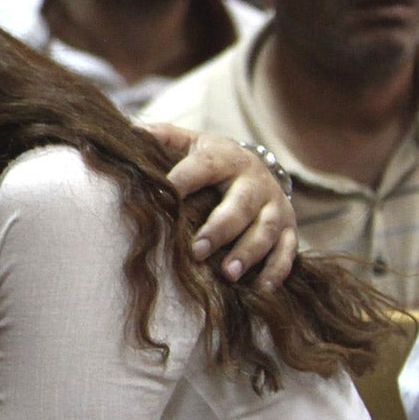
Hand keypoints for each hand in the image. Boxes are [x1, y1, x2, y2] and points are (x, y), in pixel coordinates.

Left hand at [145, 122, 295, 287]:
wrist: (257, 166)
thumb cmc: (210, 160)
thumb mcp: (190, 143)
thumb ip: (162, 138)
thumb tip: (128, 131)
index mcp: (225, 157)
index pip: (203, 166)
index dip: (182, 180)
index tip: (162, 197)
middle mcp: (255, 181)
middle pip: (240, 205)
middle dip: (219, 229)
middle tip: (196, 250)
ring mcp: (274, 205)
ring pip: (267, 229)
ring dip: (248, 253)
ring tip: (227, 273)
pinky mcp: (290, 227)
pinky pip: (288, 251)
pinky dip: (276, 270)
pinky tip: (260, 289)